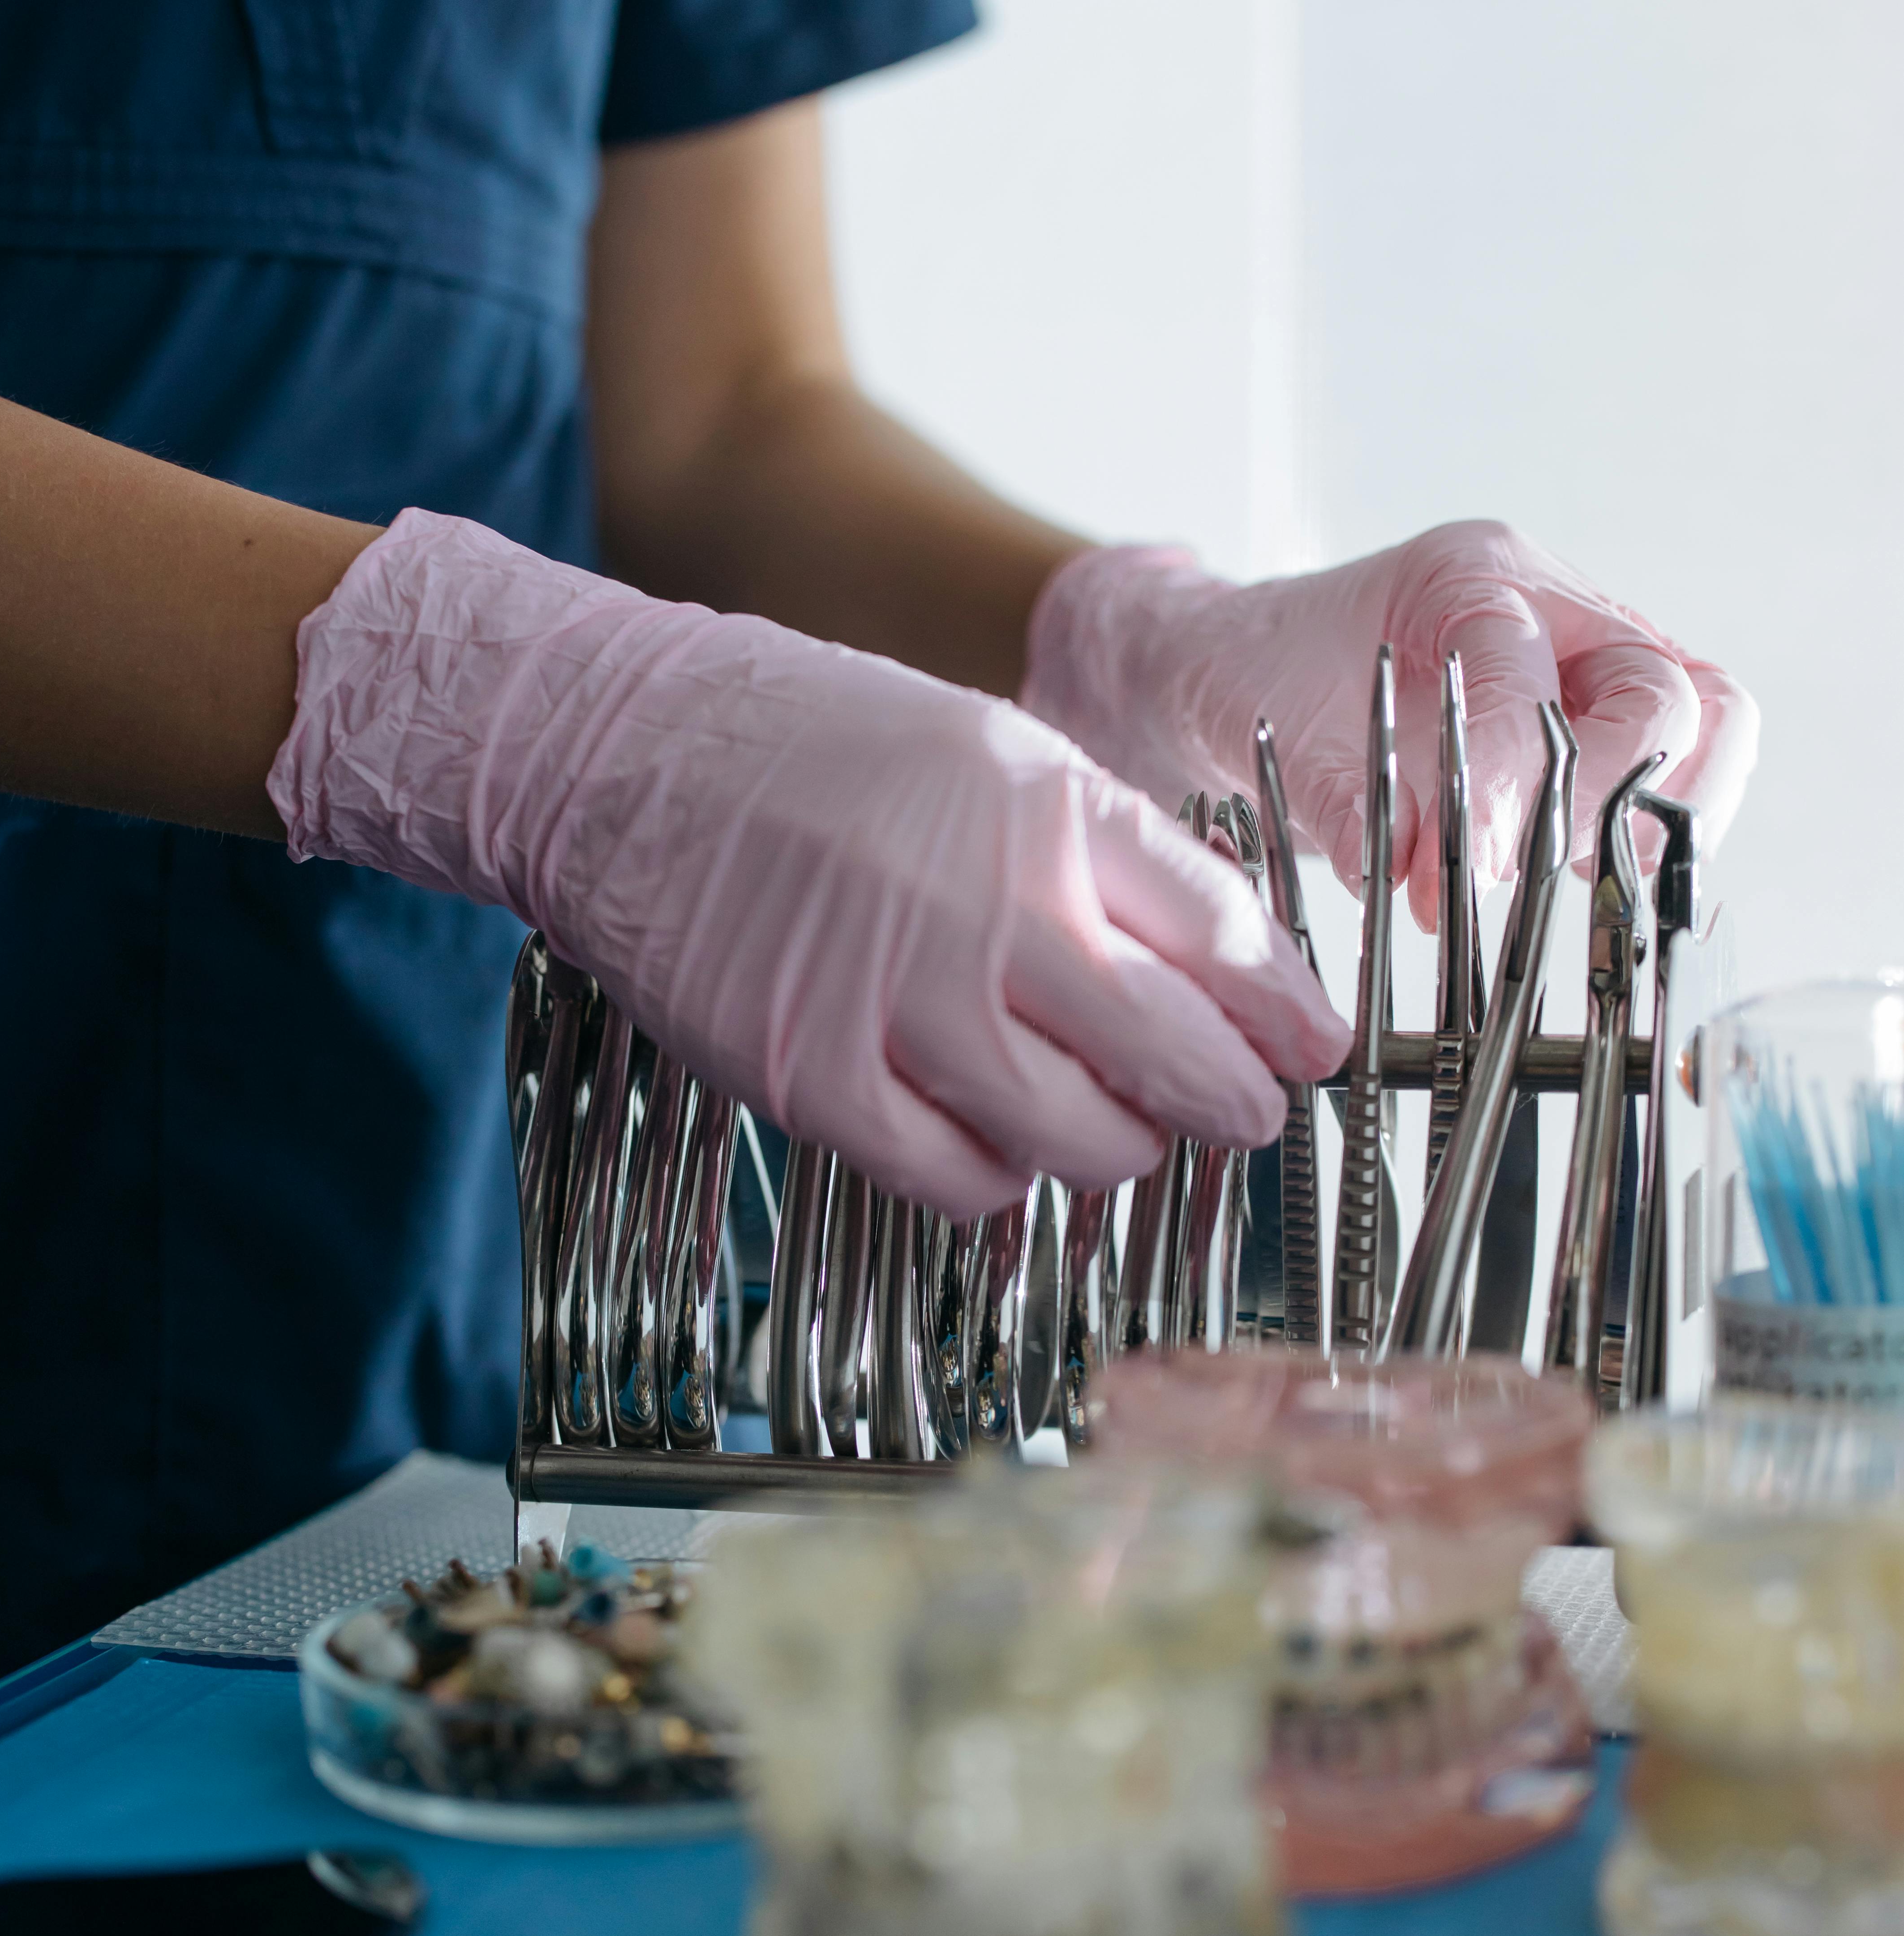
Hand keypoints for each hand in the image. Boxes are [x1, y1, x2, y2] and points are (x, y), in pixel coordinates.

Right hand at [269, 511, 1348, 1216]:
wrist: (623, 756)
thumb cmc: (822, 752)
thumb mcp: (996, 752)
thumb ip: (1113, 857)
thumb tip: (1235, 970)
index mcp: (1050, 811)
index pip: (1229, 941)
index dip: (1289, 1013)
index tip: (1312, 1046)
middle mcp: (989, 910)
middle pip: (1180, 1061)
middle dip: (1233, 1102)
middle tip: (1238, 1109)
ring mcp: (898, 1005)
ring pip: (1087, 1143)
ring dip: (1117, 1146)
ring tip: (1102, 1119)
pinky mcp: (817, 1081)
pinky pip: (965, 1183)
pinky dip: (999, 1178)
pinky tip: (989, 1136)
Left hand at [1020, 520, 1758, 926]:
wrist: (1254, 672)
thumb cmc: (1265, 683)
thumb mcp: (1277, 737)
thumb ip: (1347, 803)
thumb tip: (1411, 875)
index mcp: (1475, 579)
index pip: (1538, 674)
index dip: (1515, 778)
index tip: (1469, 863)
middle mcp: (1559, 610)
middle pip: (1677, 695)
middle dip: (1618, 796)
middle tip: (1532, 866)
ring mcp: (1597, 666)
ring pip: (1709, 731)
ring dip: (1654, 818)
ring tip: (1565, 872)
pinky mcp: (1606, 726)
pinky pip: (1682, 776)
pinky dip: (1646, 836)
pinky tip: (1572, 874)